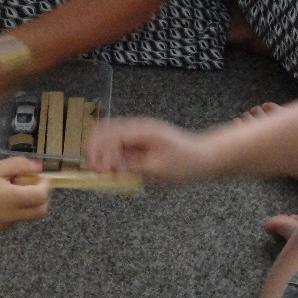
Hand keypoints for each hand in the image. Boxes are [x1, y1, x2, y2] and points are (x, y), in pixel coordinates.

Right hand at [0, 157, 49, 230]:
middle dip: (43, 198)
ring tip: (14, 188)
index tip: (42, 177)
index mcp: (9, 199)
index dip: (46, 186)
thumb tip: (38, 167)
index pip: (40, 197)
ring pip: (29, 216)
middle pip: (40, 212)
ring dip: (30, 203)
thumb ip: (20, 165)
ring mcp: (4, 224)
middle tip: (35, 185)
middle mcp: (9, 216)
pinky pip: (17, 218)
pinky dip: (18, 208)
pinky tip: (3, 197)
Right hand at [85, 117, 212, 182]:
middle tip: (93, 170)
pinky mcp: (139, 141)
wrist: (205, 157)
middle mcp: (138, 127)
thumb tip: (110, 167)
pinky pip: (118, 144)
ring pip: (108, 136)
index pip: (112, 135)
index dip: (101, 152)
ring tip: (98, 170)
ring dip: (100, 151)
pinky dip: (110, 154)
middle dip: (95, 149)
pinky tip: (109, 168)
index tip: (98, 170)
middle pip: (104, 130)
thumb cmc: (187, 162)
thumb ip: (133, 166)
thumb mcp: (160, 168)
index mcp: (143, 131)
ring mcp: (138, 133)